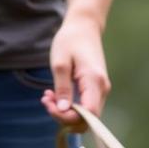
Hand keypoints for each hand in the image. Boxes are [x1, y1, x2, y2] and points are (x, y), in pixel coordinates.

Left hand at [41, 12, 110, 131]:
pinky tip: (56, 96)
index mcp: (94, 81)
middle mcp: (102, 89)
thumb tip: (63, 110)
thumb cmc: (70, 40)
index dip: (69, 118)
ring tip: (48, 96)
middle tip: (46, 101)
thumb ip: (62, 88)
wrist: (84, 27)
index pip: (88, 114)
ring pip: (85, 116)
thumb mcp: (60, 62)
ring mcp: (101, 91)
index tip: (49, 105)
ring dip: (65, 112)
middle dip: (64, 116)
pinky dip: (69, 107)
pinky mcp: (96, 91)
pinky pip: (85, 108)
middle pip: (87, 119)